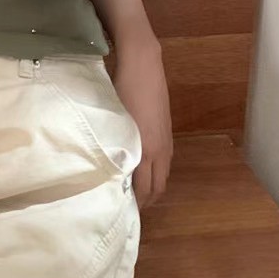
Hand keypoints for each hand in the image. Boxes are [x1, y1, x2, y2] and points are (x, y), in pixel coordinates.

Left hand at [109, 30, 172, 210]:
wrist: (143, 65)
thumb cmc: (123, 90)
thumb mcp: (115, 122)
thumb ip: (116, 148)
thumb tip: (111, 170)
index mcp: (147, 150)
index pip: (144, 189)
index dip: (137, 204)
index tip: (123, 212)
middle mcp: (160, 149)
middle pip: (158, 187)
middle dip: (147, 200)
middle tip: (130, 207)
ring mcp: (166, 140)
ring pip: (163, 174)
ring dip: (153, 186)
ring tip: (136, 192)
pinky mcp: (167, 131)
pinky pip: (164, 161)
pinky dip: (157, 171)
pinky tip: (145, 169)